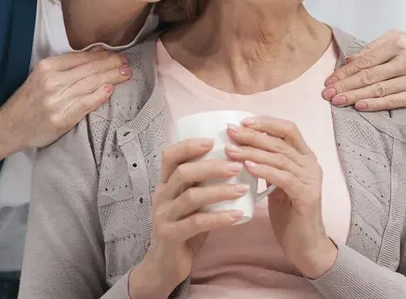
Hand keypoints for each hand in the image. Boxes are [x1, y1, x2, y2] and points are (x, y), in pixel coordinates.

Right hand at [0, 50, 129, 151]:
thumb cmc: (29, 100)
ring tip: (126, 74)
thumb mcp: (43, 76)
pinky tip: (111, 89)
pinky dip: (100, 95)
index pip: (82, 58)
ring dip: (112, 77)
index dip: (103, 56)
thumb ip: (67, 67)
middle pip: (89, 69)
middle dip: (112, 65)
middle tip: (128, 64)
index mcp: (47, 67)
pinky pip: (85, 103)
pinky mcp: (60, 118)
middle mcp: (51, 81)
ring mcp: (56, 100)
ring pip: (90, 84)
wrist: (8, 127)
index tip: (117, 55)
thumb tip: (97, 54)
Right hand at [130, 138, 247, 297]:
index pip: (170, 156)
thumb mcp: (189, 203)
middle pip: (183, 173)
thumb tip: (237, 163)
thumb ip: (203, 185)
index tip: (212, 140)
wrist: (164, 265)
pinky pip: (197, 223)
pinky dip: (219, 218)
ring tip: (243, 189)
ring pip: (192, 197)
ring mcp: (164, 216)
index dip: (189, 146)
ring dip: (220, 191)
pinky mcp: (171, 236)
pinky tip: (238, 215)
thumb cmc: (184, 228)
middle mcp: (162, 196)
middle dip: (212, 167)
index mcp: (165, 184)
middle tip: (237, 166)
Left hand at [225, 117, 337, 278]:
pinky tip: (247, 167)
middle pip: (280, 141)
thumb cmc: (289, 215)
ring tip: (231, 149)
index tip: (243, 122)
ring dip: (252, 151)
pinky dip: (264, 170)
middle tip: (230, 131)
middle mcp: (311, 164)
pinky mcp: (307, 196)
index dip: (266, 122)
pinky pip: (283, 178)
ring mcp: (311, 179)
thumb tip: (241, 149)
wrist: (306, 246)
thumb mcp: (277, 186)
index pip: (288, 129)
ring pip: (279, 157)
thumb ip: (268, 167)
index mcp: (305, 158)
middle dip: (253, 134)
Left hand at [322, 30, 405, 111]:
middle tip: (327, 93)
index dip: (344, 71)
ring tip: (337, 101)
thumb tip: (348, 61)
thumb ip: (374, 49)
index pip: (365, 59)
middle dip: (345, 85)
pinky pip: (394, 100)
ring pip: (379, 89)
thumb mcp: (399, 40)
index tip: (329, 80)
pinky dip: (375, 104)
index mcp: (398, 42)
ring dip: (354, 96)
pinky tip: (360, 106)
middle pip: (369, 75)